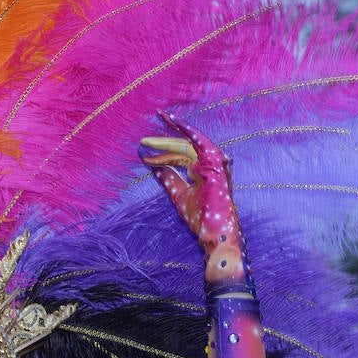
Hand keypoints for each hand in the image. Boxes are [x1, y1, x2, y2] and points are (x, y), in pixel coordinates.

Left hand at [142, 111, 249, 289]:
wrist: (213, 233)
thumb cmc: (199, 218)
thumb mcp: (178, 195)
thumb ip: (168, 179)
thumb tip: (154, 166)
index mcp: (203, 170)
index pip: (181, 155)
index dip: (163, 150)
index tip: (144, 147)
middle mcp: (210, 163)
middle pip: (183, 148)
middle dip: (162, 143)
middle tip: (142, 141)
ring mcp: (215, 163)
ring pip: (188, 145)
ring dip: (167, 141)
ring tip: (147, 141)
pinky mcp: (215, 166)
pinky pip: (199, 143)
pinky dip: (187, 133)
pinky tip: (173, 124)